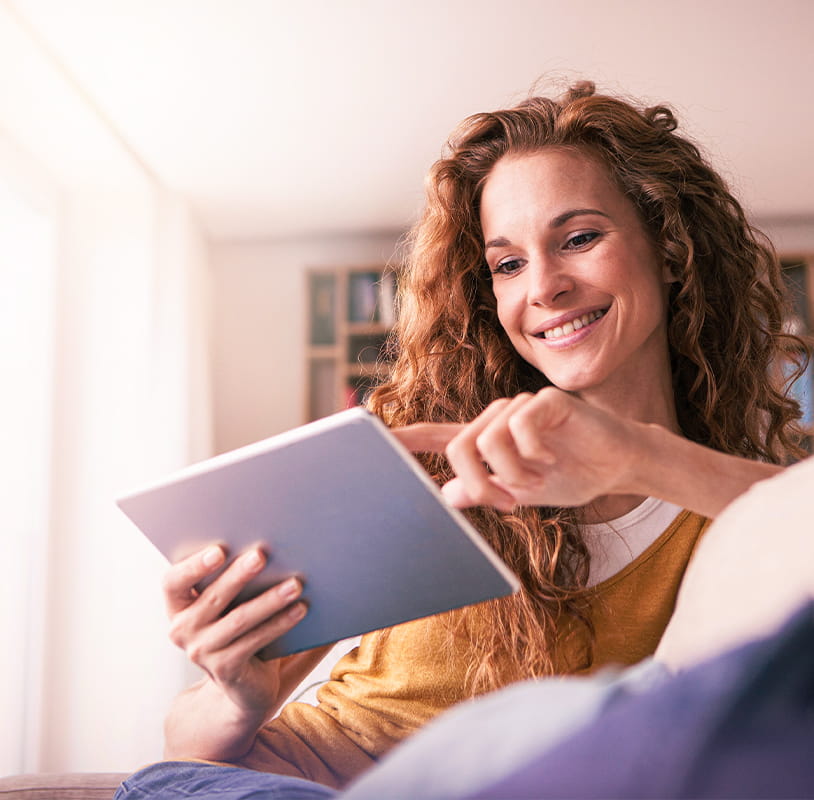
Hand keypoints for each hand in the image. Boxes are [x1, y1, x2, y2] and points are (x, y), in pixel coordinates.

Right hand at [163, 545, 306, 721]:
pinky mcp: (225, 668)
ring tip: (295, 584)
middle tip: (261, 555)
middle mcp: (182, 629)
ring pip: (239, 619)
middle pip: (213, 597)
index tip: (219, 550)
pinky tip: (299, 609)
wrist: (243, 683)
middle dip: (239, 574)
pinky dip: (280, 623)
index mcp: (178, 605)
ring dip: (270, 599)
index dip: (193, 565)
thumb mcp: (228, 603)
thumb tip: (271, 544)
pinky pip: (255, 640)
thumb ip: (235, 578)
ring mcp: (202, 651)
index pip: (174, 581)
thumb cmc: (238, 627)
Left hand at [393, 388, 640, 510]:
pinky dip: (534, 455)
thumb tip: (447, 494)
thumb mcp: (523, 491)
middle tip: (509, 503)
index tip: (371, 440)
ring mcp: (521, 406)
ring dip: (514, 474)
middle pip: (459, 446)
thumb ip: (486, 489)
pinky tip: (554, 460)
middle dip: (480, 484)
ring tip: (541, 478)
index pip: (437, 435)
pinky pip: (520, 428)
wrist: (618, 464)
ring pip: (489, 440)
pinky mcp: (545, 401)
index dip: (404, 439)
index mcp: (488, 439)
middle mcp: (498, 417)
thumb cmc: (572, 473)